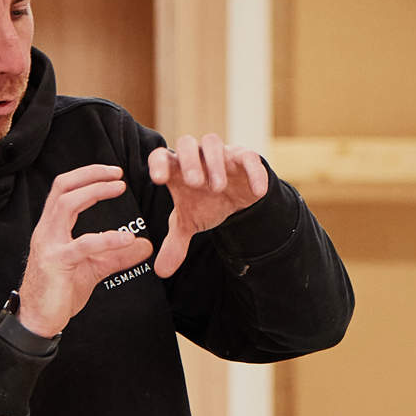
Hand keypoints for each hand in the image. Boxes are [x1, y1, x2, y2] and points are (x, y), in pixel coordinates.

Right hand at [17, 166, 150, 337]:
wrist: (39, 319)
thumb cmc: (60, 292)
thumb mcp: (94, 268)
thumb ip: (118, 255)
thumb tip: (145, 245)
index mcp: (52, 228)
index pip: (64, 189)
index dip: (87, 176)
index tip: (113, 173)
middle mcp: (46, 230)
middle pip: (63, 188)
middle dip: (91, 175)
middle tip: (118, 173)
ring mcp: (49, 245)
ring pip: (67, 205)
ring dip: (94, 192)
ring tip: (119, 188)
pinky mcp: (56, 263)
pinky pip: (83, 245)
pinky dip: (107, 239)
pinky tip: (127, 238)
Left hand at [150, 134, 270, 277]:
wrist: (238, 199)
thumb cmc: (207, 203)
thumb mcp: (190, 223)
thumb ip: (174, 244)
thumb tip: (161, 271)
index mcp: (177, 169)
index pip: (162, 157)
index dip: (158, 164)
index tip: (158, 180)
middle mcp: (197, 157)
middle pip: (187, 144)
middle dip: (189, 161)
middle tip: (193, 183)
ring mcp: (221, 154)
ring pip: (213, 143)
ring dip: (214, 163)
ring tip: (218, 188)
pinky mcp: (245, 158)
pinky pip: (249, 157)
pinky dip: (254, 172)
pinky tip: (257, 192)